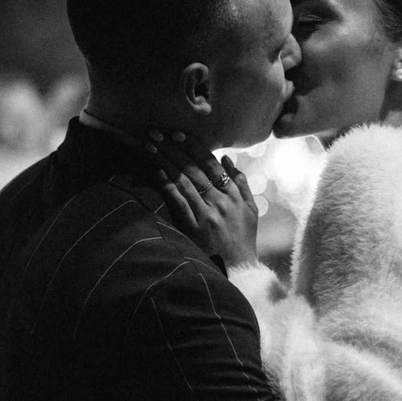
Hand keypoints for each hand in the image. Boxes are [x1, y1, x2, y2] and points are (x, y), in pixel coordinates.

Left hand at [145, 131, 259, 267]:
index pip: (211, 164)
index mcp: (233, 194)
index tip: (179, 133)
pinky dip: (167, 185)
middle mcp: (220, 200)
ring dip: (165, 160)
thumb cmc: (244, 239)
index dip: (194, 146)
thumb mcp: (251, 209)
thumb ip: (241, 182)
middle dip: (173, 148)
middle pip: (193, 168)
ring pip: (183, 181)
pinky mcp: (193, 227)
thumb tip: (227, 158)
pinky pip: (178, 201)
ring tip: (150, 145)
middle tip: (157, 131)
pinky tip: (156, 171)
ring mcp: (206, 214)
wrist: (240, 268)